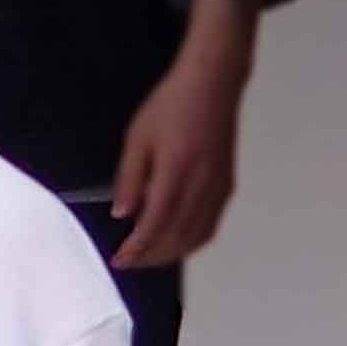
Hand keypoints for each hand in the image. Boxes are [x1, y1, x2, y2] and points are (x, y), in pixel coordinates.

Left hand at [110, 0, 257, 267]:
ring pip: (196, 236)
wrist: (213, 84)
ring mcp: (218, 188)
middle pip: (177, 237)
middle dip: (151, 256)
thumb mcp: (138, 137)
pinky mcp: (226, 186)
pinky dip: (192, 241)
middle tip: (130, 261)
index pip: (155, 223)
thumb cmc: (171, 105)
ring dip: (172, 253)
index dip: (138, 248)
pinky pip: (210, 225)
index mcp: (175, 172)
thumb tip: (123, 214)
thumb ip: (129, 178)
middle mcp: (201, 185)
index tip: (120, 260)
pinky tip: (177, 241)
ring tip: (149, 256)